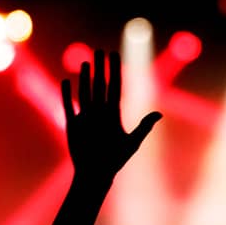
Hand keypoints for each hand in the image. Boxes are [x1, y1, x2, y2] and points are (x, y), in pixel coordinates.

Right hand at [61, 49, 161, 180]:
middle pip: (100, 85)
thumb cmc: (115, 161)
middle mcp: (100, 112)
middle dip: (100, 67)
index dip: (115, 70)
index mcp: (113, 114)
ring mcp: (86, 117)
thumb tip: (159, 113)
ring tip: (86, 62)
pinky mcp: (73, 125)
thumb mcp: (132, 142)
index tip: (114, 55)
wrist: (96, 174)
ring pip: (85, 92)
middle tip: (99, 50)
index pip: (115, 86)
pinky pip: (69, 106)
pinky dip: (67, 95)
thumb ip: (143, 126)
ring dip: (85, 78)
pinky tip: (66, 81)